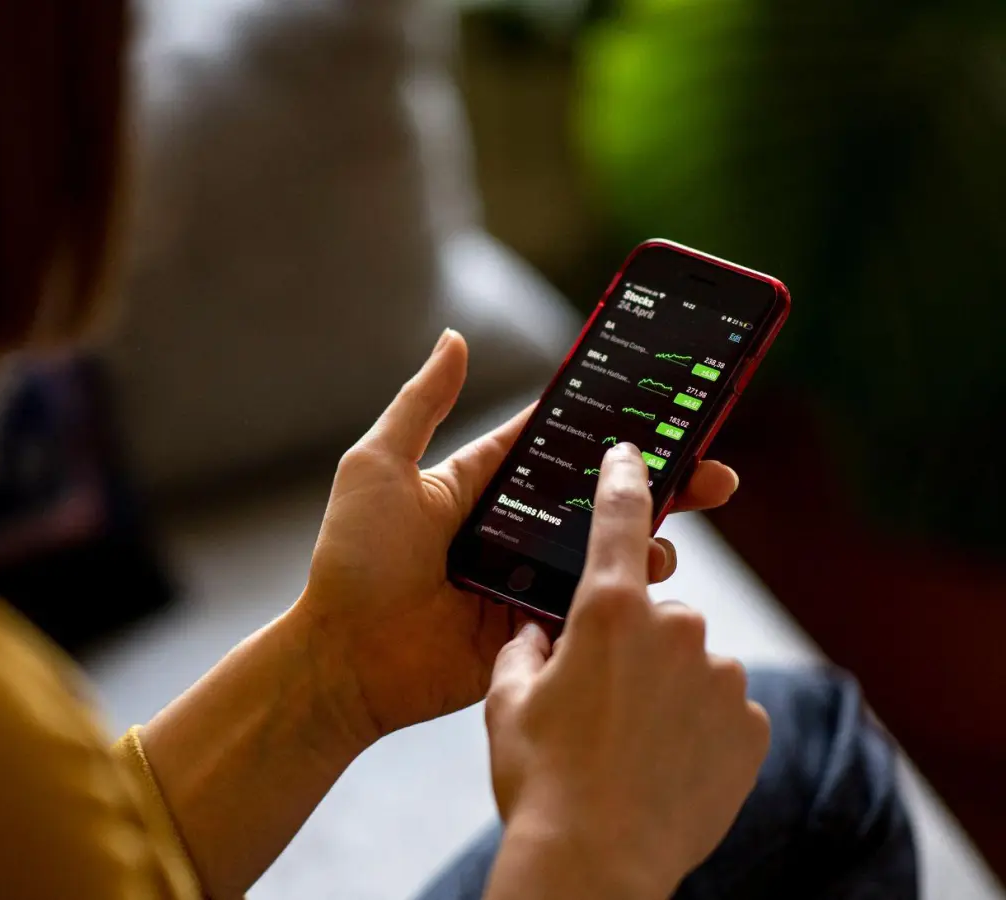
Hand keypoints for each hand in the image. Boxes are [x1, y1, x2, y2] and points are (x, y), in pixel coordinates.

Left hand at [294, 329, 739, 742]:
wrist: (345, 659)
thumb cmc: (352, 560)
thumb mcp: (379, 466)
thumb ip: (420, 402)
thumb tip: (454, 337)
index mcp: (479, 485)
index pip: (557, 444)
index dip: (608, 426)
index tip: (667, 406)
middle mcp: (511, 529)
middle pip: (598, 497)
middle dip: (658, 483)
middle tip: (713, 472)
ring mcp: (527, 581)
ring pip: (606, 552)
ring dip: (650, 539)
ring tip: (670, 534)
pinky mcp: (537, 630)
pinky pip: (592, 606)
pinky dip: (625, 593)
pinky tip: (652, 582)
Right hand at [482, 442, 770, 898]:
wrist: (596, 860)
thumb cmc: (539, 779)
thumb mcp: (506, 702)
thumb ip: (523, 649)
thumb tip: (537, 634)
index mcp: (607, 610)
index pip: (620, 517)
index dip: (626, 478)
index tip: (635, 453)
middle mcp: (675, 628)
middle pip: (654, 613)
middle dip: (630, 645)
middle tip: (595, 702)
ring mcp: (721, 677)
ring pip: (690, 664)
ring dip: (664, 690)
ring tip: (626, 747)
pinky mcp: (751, 726)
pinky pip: (721, 709)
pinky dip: (697, 728)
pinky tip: (661, 766)